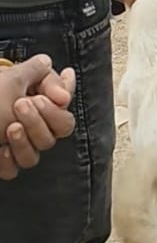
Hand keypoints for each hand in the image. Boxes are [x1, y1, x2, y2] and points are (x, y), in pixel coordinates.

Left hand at [0, 58, 75, 180]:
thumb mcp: (11, 79)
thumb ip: (39, 72)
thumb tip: (60, 71)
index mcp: (33, 104)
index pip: (63, 112)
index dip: (58, 107)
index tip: (42, 96)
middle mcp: (26, 125)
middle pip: (54, 135)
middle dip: (40, 121)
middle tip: (20, 105)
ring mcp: (11, 145)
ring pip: (34, 156)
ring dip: (24, 142)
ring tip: (9, 128)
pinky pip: (13, 170)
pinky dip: (7, 160)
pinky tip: (0, 150)